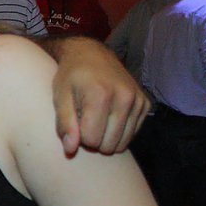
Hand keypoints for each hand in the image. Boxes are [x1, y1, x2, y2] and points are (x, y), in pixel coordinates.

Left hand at [50, 37, 148, 154]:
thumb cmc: (71, 77)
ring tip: (96, 118)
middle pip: (108, 145)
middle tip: (85, 121)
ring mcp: (138, 101)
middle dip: (93, 140)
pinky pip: (132, 135)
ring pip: (122, 144)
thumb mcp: (60, 97)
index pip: (92, 140)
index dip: (79, 136)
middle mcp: (124, 97)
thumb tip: (71, 150)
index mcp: (101, 95)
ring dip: (106, 138)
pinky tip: (109, 114)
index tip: (75, 122)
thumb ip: (65, 124)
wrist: (91, 54)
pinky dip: (119, 131)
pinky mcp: (145, 104)